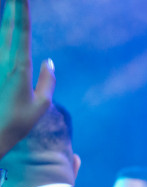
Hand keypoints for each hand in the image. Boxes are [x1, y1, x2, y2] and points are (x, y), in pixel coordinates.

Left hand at [0, 0, 54, 157]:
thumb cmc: (17, 122)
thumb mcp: (41, 105)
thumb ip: (47, 81)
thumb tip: (49, 61)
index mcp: (19, 67)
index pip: (23, 32)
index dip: (22, 11)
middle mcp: (4, 61)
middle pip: (7, 27)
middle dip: (12, 7)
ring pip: (0, 36)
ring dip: (5, 20)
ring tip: (8, 5)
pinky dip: (3, 40)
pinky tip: (5, 33)